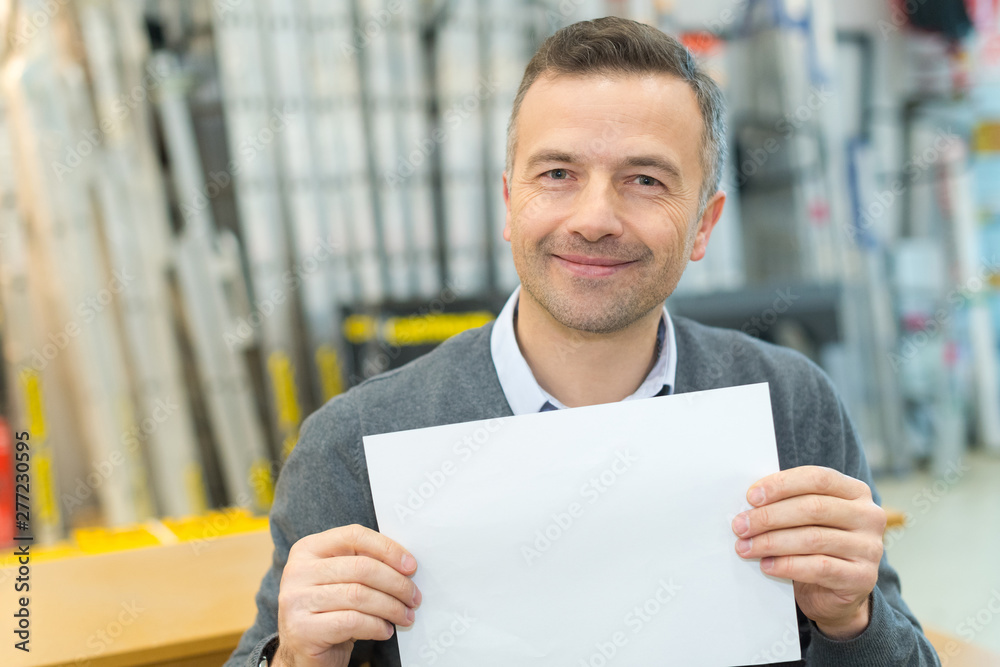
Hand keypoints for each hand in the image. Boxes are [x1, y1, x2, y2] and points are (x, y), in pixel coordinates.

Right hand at [273, 524, 420, 666]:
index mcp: (308, 549)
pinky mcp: (302, 630)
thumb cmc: (330, 611)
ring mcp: (296, 600)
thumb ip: (364, 564)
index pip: (354, 535)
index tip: (410, 566)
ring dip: (391, 607)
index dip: (387, 548)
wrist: (304, 652)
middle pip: (361, 567)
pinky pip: (352, 622)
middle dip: (396, 583)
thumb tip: (406, 565)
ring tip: (405, 616)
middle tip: (414, 598)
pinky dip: (376, 626)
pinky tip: (385, 630)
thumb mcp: (342, 581)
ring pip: (359, 595)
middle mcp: (297, 571)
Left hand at [731, 466, 885, 638]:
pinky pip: (819, 567)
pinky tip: (767, 565)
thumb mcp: (806, 519)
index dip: (782, 484)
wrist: (836, 593)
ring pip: (813, 538)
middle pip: (813, 508)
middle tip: (740, 526)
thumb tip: (751, 499)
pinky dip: (787, 565)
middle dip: (770, 516)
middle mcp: (869, 516)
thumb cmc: (816, 546)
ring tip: (746, 547)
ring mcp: (869, 548)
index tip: (751, 497)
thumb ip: (789, 503)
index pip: (817, 478)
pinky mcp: (862, 577)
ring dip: (772, 542)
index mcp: (856, 492)